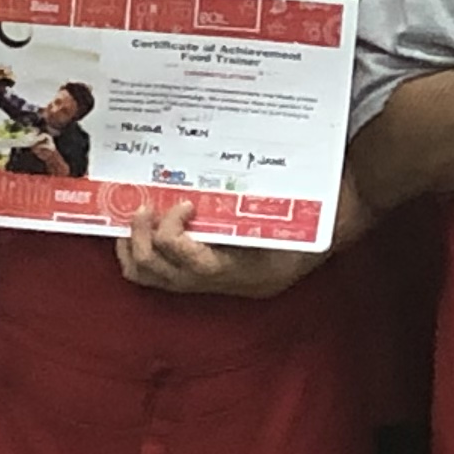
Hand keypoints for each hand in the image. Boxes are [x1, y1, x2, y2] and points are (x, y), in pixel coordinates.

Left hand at [116, 205, 323, 299]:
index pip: (196, 263)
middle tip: (147, 207)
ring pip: (150, 278)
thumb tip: (230, 167)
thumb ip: (260, 198)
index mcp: (244, 271)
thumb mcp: (291, 210)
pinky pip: (153, 276)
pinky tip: (139, 229)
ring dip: (134, 246)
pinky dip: (137, 253)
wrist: (318, 243)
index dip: (176, 233)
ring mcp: (205, 286)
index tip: (183, 204)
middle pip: (161, 272)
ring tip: (138, 216)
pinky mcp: (196, 278)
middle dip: (145, 237)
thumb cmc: (307, 220)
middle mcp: (220, 284)